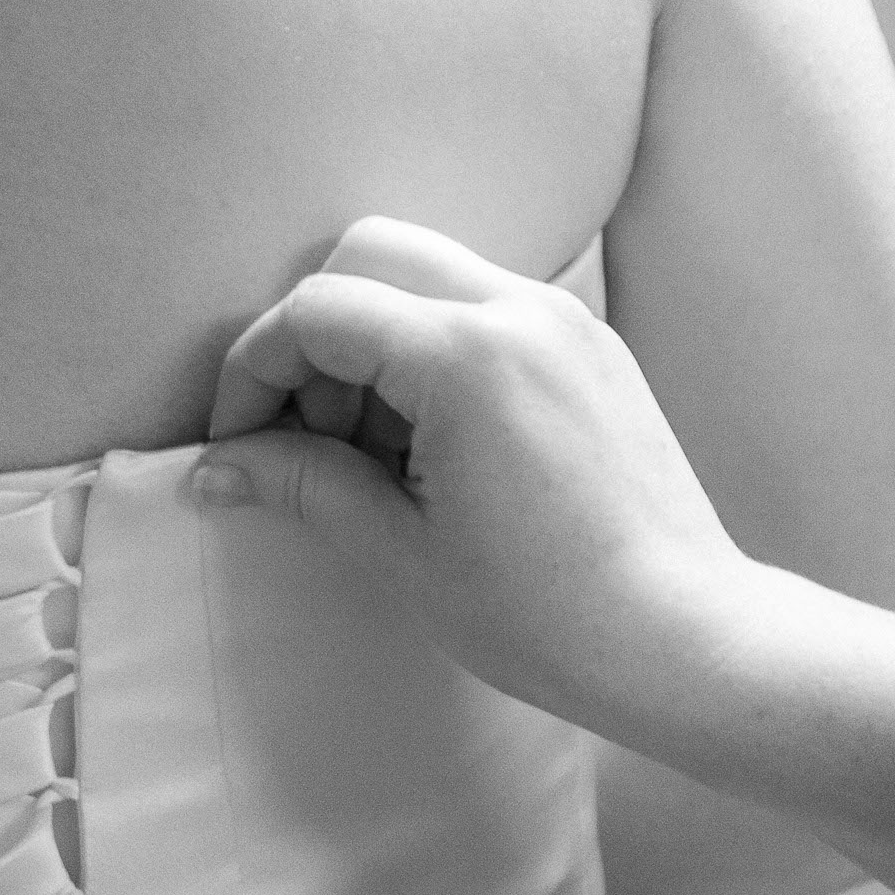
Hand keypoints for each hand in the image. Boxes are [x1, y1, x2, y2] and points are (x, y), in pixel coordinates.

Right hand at [193, 216, 761, 736]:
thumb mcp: (403, 552)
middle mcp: (521, 311)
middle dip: (311, 338)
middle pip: (368, 256)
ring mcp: (564, 321)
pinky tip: (431, 451)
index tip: (236, 443)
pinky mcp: (589, 347)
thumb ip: (304, 485)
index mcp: (468, 358)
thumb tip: (212, 468)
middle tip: (305, 437)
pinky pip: (481, 310)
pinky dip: (429, 355)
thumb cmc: (546, 614)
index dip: (253, 371)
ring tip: (373, 459)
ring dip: (371, 345)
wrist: (682, 638)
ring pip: (426, 276)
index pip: (318, 311)